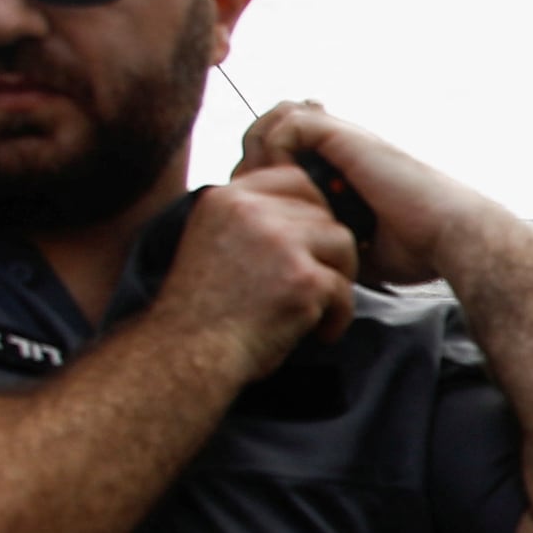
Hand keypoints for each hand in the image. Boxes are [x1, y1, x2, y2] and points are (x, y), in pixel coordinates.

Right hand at [153, 165, 360, 371]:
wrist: (188, 353)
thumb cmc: (200, 309)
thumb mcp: (208, 240)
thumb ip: (245, 217)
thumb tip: (293, 208)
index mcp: (226, 198)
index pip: (293, 179)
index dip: (311, 208)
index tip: (308, 242)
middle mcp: (253, 211)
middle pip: (322, 211)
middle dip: (326, 248)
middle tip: (317, 280)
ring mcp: (281, 242)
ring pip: (342, 243)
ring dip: (337, 277)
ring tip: (319, 305)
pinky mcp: (304, 278)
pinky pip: (344, 288)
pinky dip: (338, 315)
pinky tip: (320, 331)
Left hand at [234, 102, 505, 286]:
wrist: (448, 236)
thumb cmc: (416, 249)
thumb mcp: (356, 246)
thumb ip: (327, 239)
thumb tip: (299, 258)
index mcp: (347, 170)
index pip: (287, 151)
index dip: (264, 173)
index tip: (257, 208)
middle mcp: (343, 148)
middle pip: (275, 130)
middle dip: (254, 162)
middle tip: (249, 197)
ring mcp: (344, 138)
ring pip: (278, 118)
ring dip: (262, 150)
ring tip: (261, 186)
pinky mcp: (345, 136)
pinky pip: (290, 124)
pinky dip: (277, 149)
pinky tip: (284, 182)